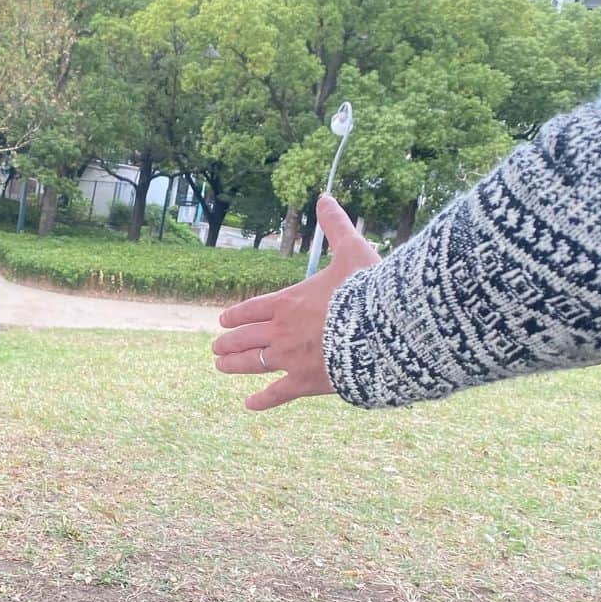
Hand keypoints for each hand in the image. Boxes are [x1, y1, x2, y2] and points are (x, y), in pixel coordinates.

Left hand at [212, 195, 380, 410]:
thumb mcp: (352, 250)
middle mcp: (281, 331)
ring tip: (221, 366)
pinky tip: (249, 404)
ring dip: (233, 365)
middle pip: (244, 338)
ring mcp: (290, 358)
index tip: (223, 320)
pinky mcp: (305, 382)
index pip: (251, 308)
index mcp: (288, 301)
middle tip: (216, 347)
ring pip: (252, 364)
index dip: (236, 315)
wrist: (384, 329)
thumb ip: (335, 226)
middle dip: (228, 342)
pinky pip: (277, 394)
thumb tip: (325, 196)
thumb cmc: (369, 289)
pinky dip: (262, 400)